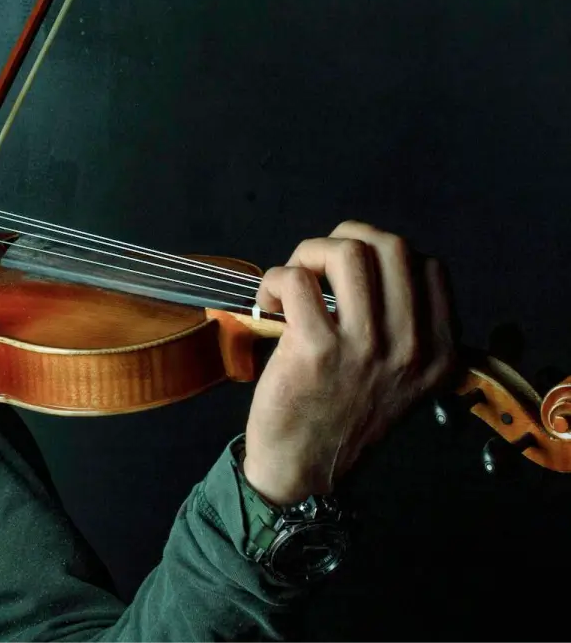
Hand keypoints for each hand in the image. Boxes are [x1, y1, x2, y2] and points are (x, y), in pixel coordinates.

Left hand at [242, 220, 457, 504]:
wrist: (305, 469)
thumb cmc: (343, 415)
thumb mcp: (401, 377)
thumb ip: (404, 328)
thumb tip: (369, 265)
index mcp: (440, 351)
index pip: (428, 266)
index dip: (382, 254)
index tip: (349, 276)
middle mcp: (412, 347)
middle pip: (392, 247)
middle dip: (345, 239)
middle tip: (317, 266)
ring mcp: (366, 347)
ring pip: (347, 253)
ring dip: (308, 254)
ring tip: (292, 283)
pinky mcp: (316, 349)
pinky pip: (297, 279)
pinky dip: (276, 279)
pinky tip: (269, 304)